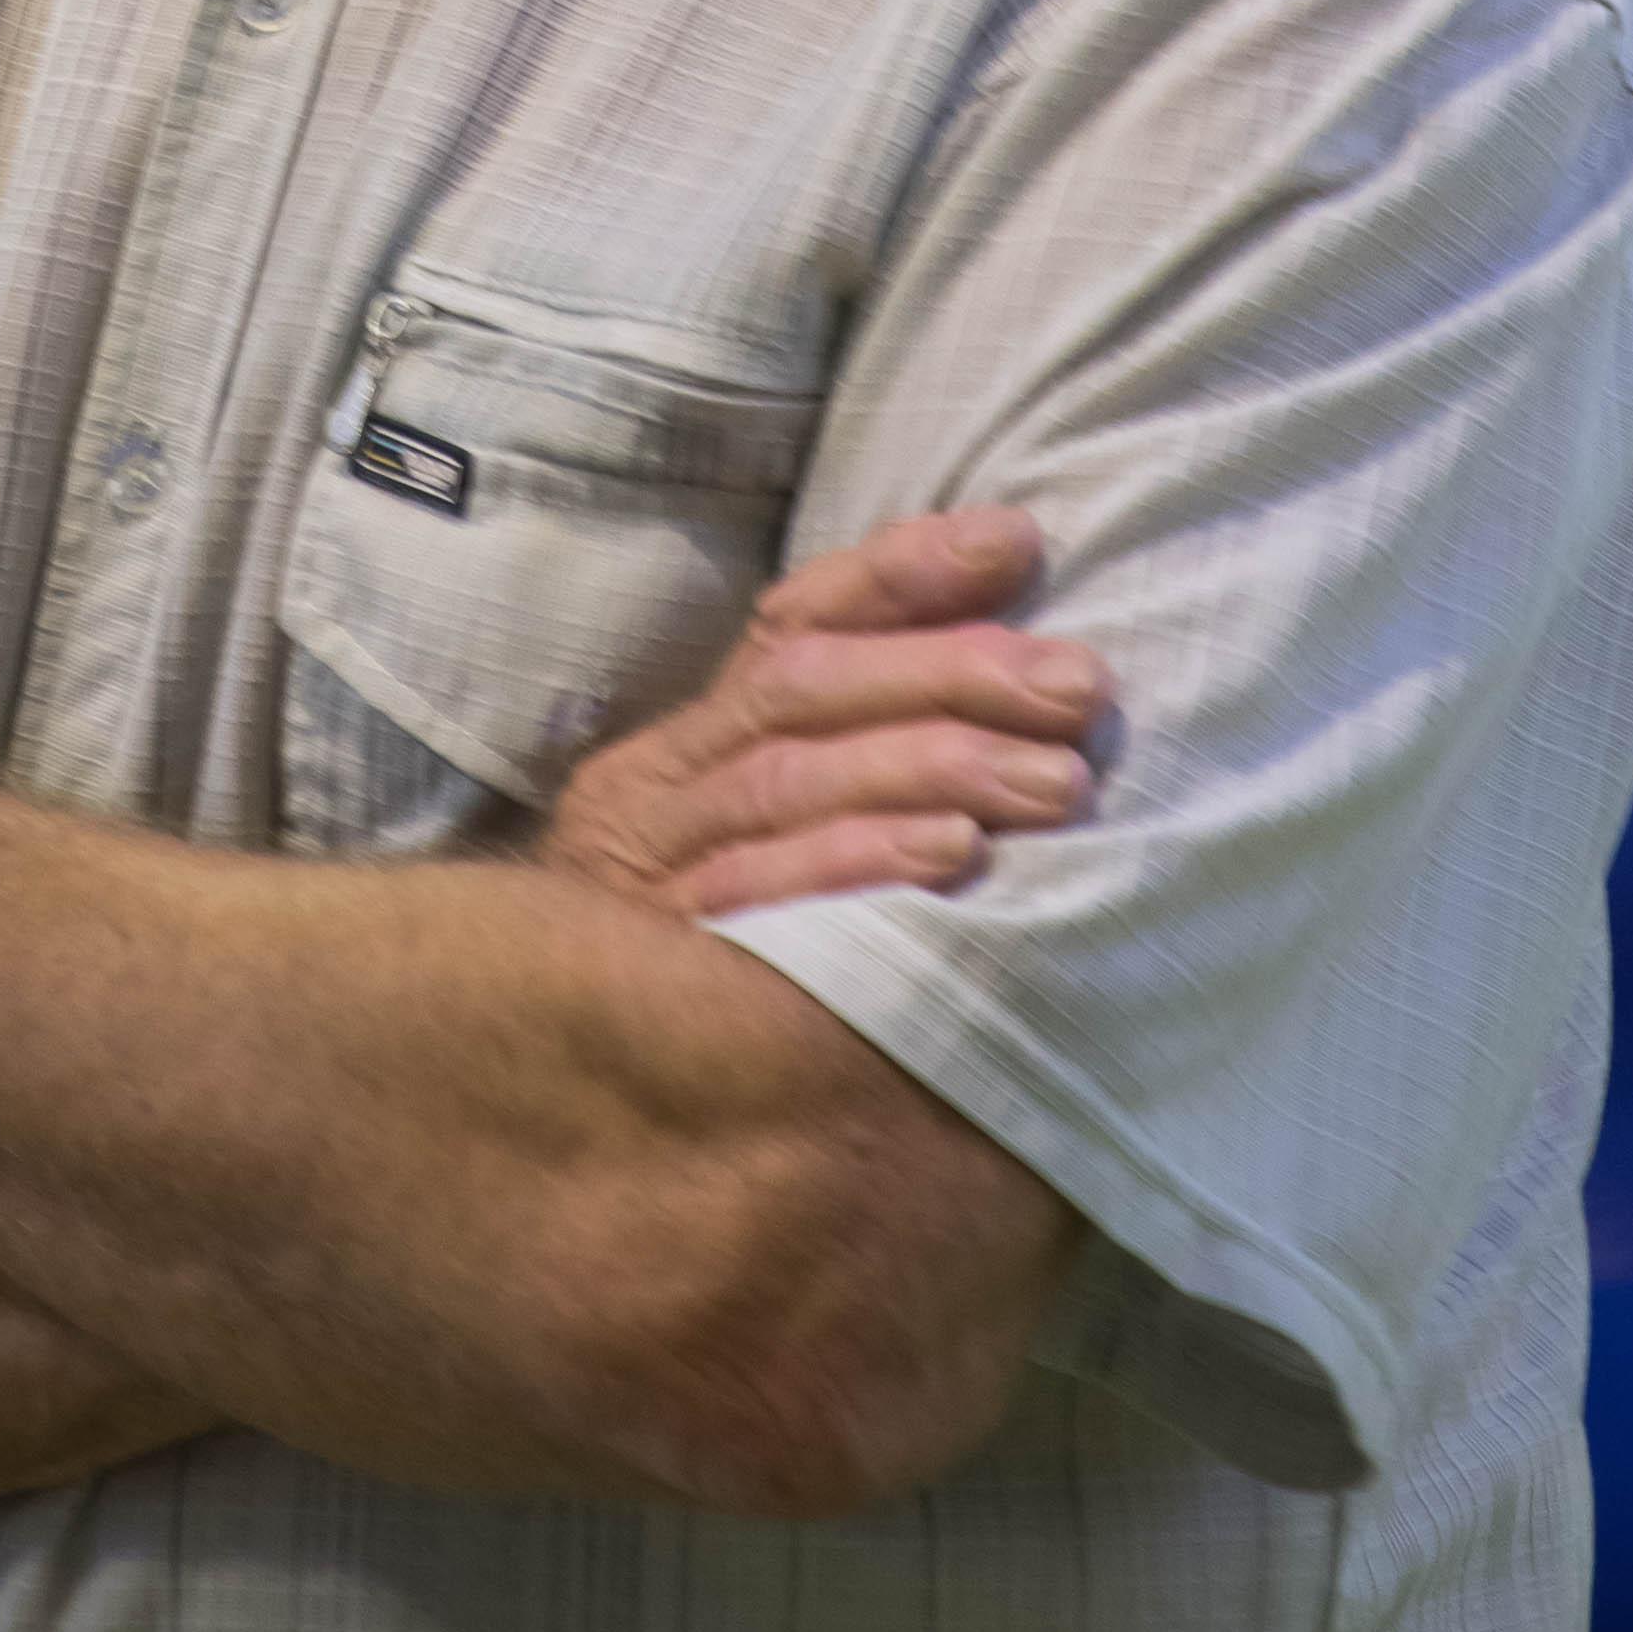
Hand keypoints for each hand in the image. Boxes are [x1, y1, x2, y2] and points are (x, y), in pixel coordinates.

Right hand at [539, 507, 1119, 924]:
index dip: (904, 574)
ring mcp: (650, 869)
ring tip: (1059, 780)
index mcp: (689, 739)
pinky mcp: (665, 962)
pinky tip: (958, 853)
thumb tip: (1010, 646)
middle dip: (953, 673)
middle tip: (1081, 686)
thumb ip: (870, 747)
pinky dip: (865, 860)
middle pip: (806, 689)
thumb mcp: (784, 836)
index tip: (1018, 542)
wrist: (551, 1089)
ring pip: (795, 779)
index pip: (795, 623)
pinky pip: (766, 892)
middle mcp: (659, 786)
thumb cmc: (725, 956)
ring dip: (936, 764)